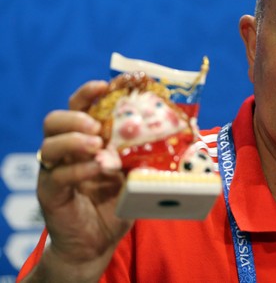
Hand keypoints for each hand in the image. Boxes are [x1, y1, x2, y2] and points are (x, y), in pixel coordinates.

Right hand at [26, 81, 132, 281]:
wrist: (98, 241)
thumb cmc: (116, 203)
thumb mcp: (135, 172)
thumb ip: (145, 153)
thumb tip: (177, 133)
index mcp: (85, 139)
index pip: (80, 107)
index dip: (90, 93)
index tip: (106, 84)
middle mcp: (66, 151)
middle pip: (55, 120)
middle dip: (76, 115)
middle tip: (96, 124)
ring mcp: (54, 171)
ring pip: (49, 145)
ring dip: (74, 140)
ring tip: (97, 145)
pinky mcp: (50, 194)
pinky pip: (57, 176)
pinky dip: (78, 169)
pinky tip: (97, 168)